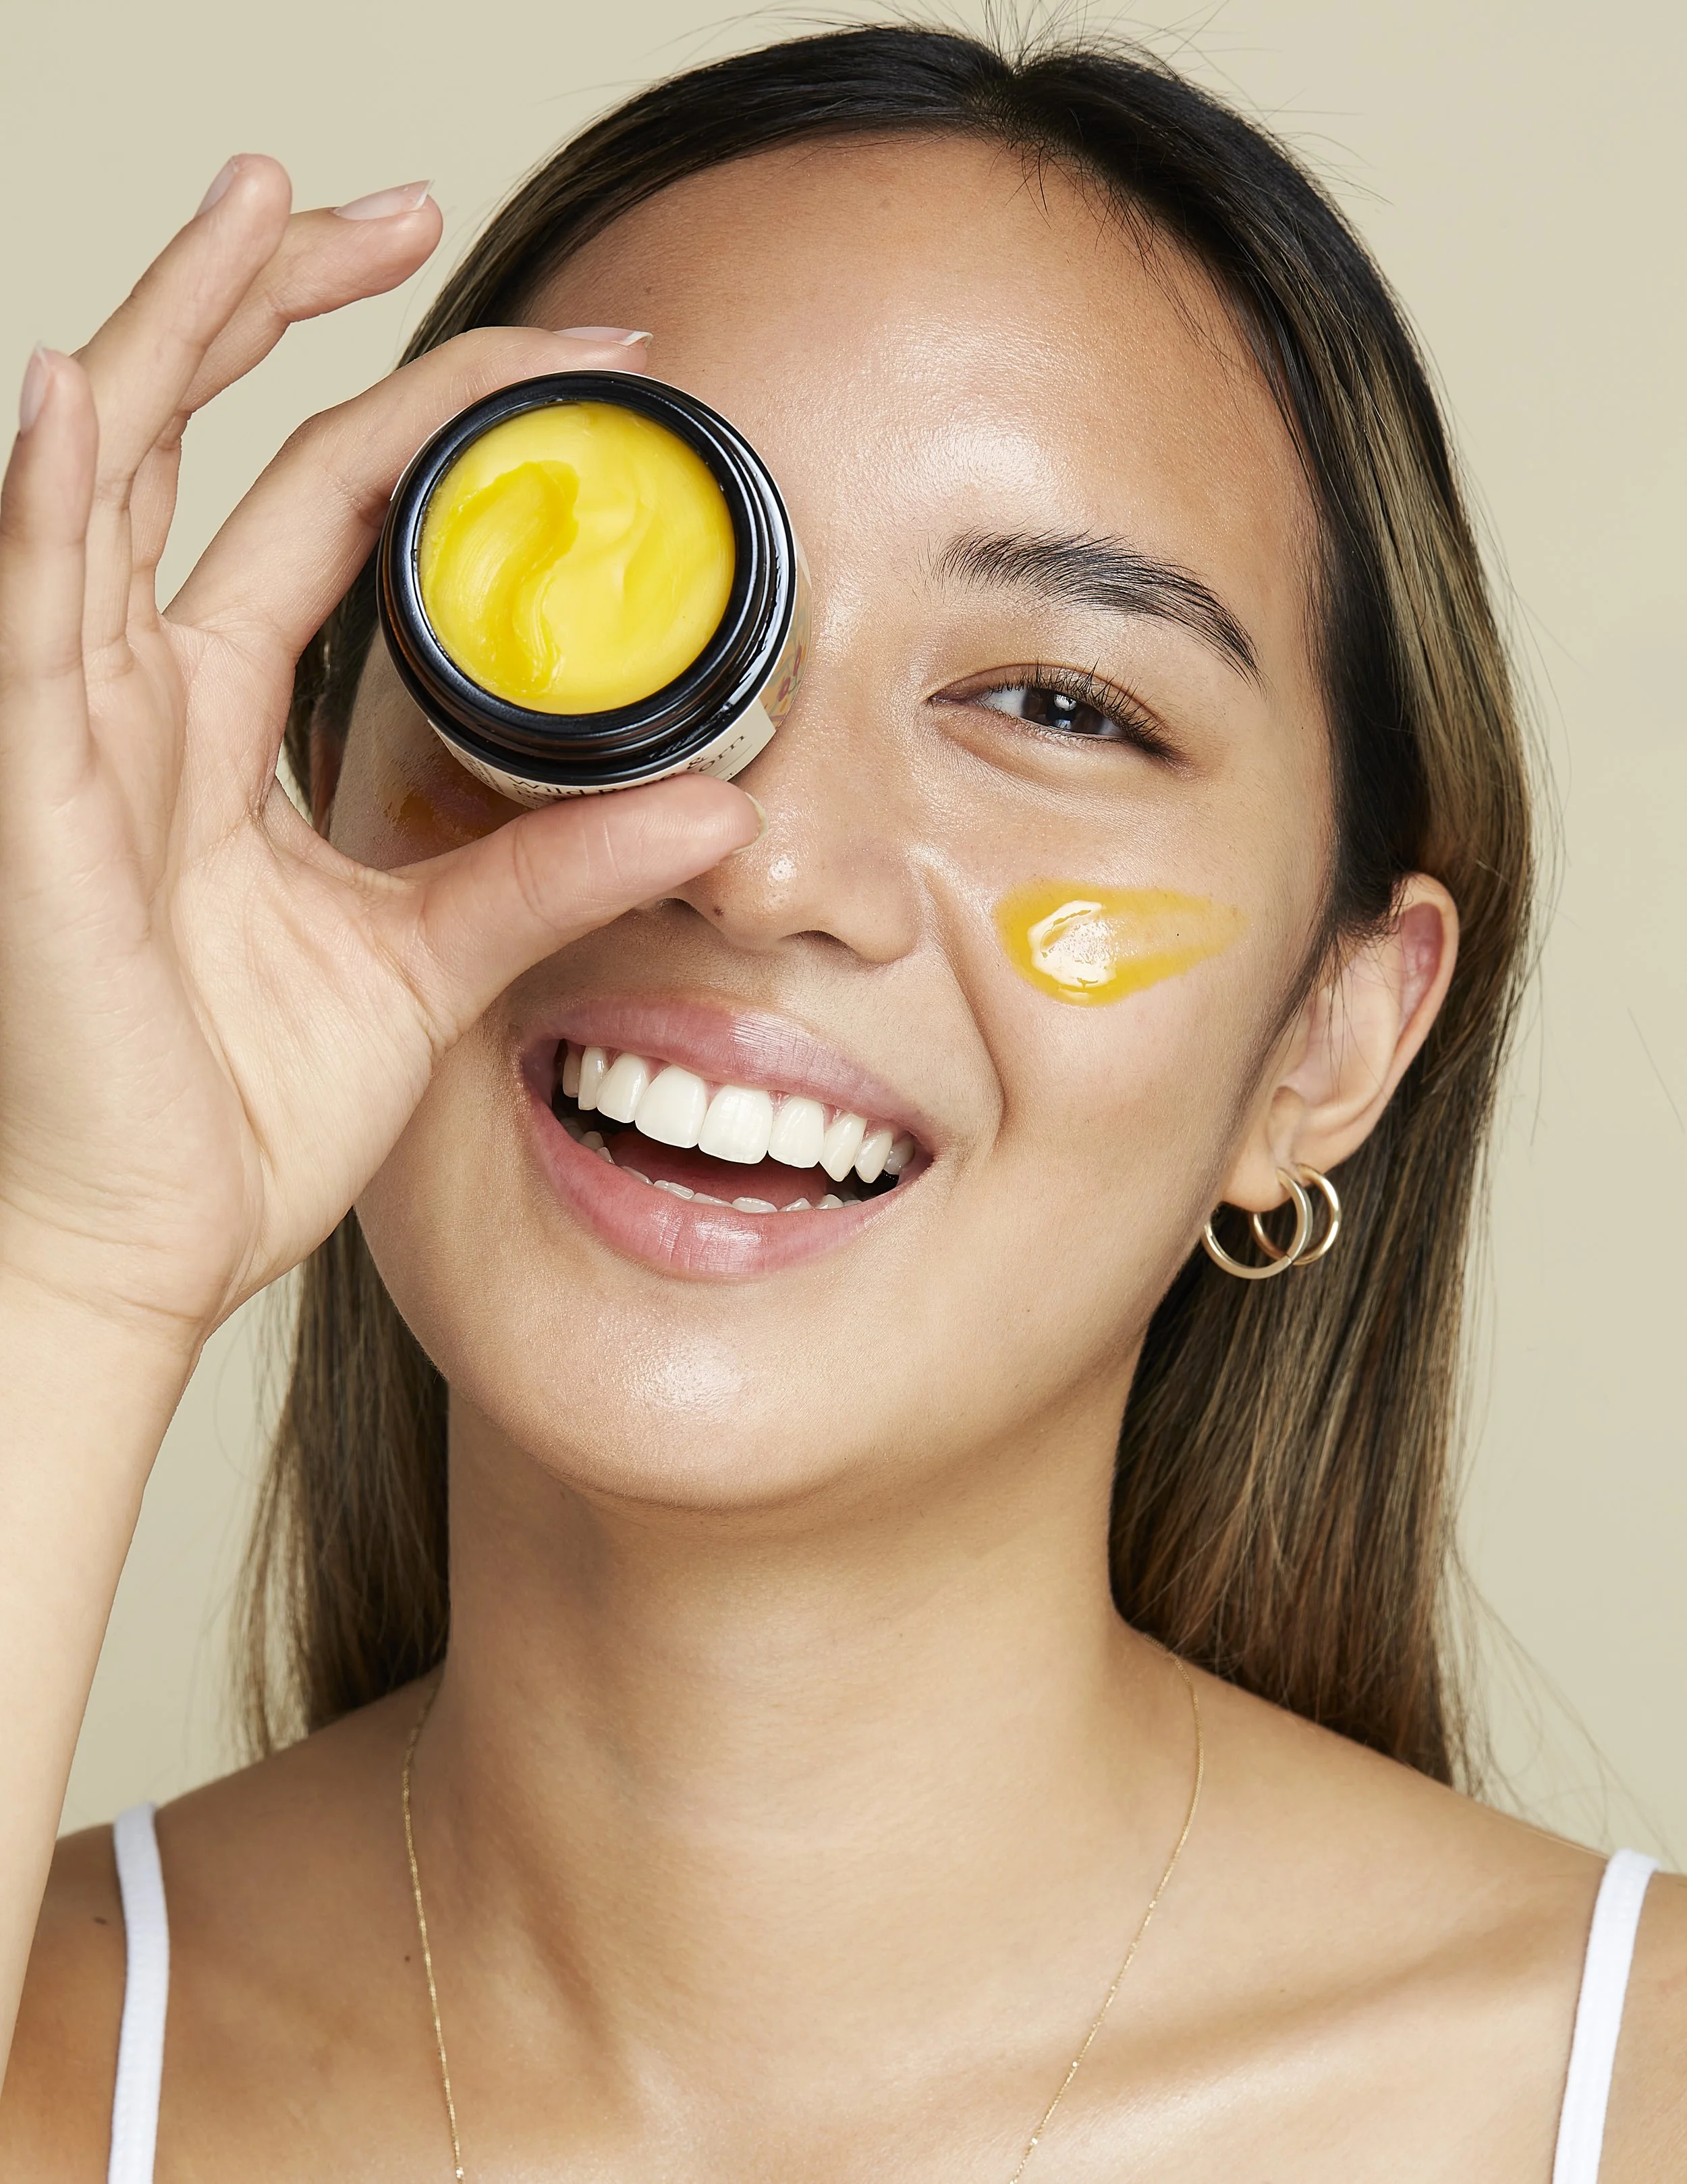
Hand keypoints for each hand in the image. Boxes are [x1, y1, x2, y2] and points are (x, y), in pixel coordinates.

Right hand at [0, 156, 758, 1343]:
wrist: (147, 1240)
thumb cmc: (236, 1106)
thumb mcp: (429, 962)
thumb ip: (551, 872)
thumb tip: (715, 810)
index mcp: (222, 725)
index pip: (327, 509)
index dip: (436, 420)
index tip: (575, 372)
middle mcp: (140, 697)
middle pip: (206, 445)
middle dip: (285, 307)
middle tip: (386, 202)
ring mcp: (75, 735)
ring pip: (107, 479)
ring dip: (180, 331)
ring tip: (261, 205)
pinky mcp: (36, 804)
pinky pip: (32, 626)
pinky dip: (48, 505)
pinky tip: (73, 397)